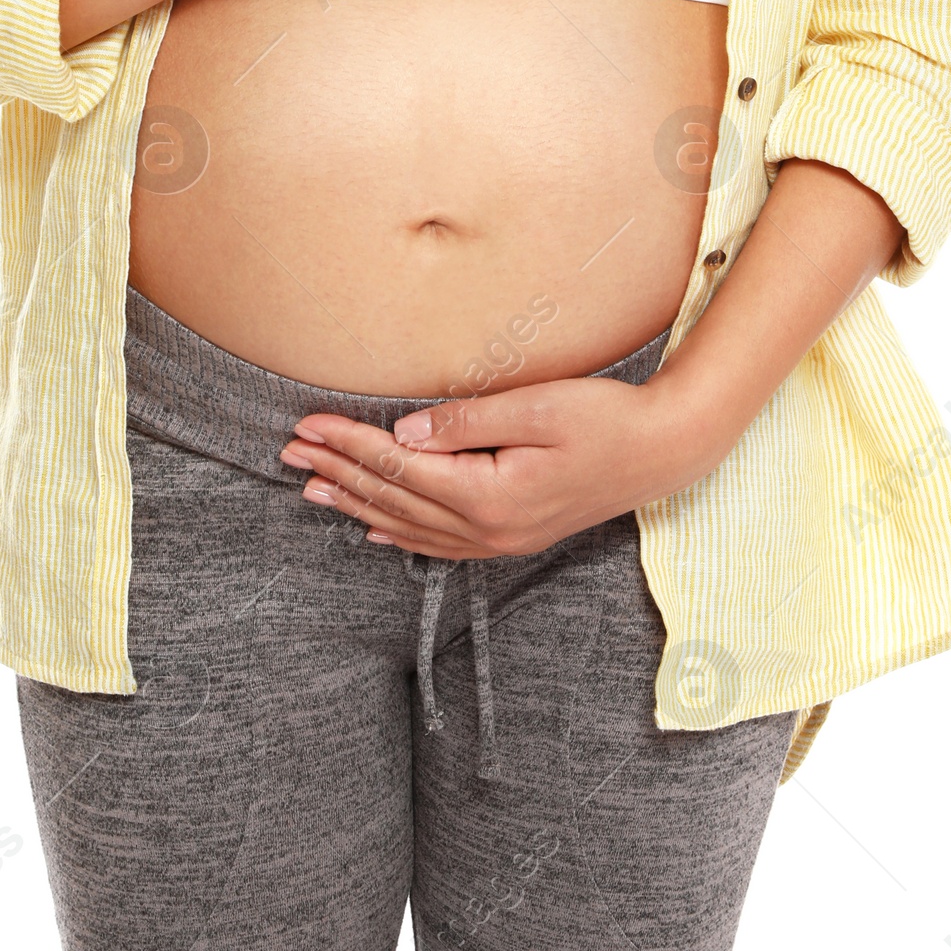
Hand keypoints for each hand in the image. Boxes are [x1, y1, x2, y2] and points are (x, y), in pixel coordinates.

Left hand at [276, 370, 705, 560]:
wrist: (661, 453)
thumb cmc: (604, 420)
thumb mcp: (536, 407)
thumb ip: (466, 421)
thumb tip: (404, 431)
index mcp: (488, 495)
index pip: (398, 467)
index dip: (348, 444)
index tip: (306, 424)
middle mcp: (487, 529)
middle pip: (394, 499)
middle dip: (338, 472)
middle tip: (288, 451)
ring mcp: (499, 540)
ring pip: (409, 524)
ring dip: (357, 502)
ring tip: (312, 488)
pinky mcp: (511, 536)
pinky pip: (439, 543)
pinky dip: (399, 533)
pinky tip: (374, 526)